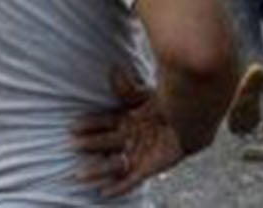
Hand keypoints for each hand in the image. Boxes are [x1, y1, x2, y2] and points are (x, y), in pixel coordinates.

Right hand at [72, 67, 183, 198]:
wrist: (192, 117)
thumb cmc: (169, 103)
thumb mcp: (144, 96)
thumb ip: (127, 88)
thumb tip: (113, 70)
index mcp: (129, 119)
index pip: (105, 123)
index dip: (90, 125)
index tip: (72, 127)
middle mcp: (132, 137)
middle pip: (106, 142)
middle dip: (89, 144)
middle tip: (71, 146)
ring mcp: (139, 152)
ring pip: (113, 162)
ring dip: (97, 170)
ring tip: (79, 175)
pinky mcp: (149, 167)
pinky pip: (131, 179)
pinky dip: (118, 186)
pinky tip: (104, 193)